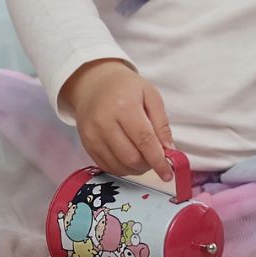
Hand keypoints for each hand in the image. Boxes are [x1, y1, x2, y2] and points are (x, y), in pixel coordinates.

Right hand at [61, 60, 174, 181]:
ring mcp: (92, 135)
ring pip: (119, 165)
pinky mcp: (86, 144)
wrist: (93, 83)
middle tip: (155, 159)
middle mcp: (104, 122)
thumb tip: (169, 150)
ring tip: (143, 157)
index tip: (168, 173)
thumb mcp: (150, 95)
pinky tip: (129, 159)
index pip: (144, 140)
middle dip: (148, 165)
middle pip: (131, 157)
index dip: (158, 160)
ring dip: (136, 169)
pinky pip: (107, 166)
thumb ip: (162, 123)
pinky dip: (122, 168)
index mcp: (124, 106)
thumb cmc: (125, 87)